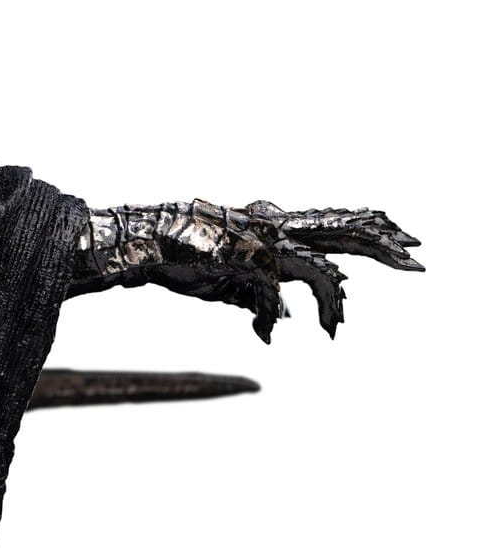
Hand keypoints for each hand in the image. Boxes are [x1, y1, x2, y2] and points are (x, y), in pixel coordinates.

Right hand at [145, 199, 422, 342]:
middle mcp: (268, 226)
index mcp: (266, 228)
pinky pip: (275, 291)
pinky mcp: (244, 256)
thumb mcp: (226, 282)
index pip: (326, 223)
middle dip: (377, 239)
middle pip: (336, 228)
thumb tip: (286, 315)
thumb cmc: (179, 259)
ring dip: (332, 299)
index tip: (396, 236)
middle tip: (415, 255)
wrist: (141, 246)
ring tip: (336, 328)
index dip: (364, 226)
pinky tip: (271, 332)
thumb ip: (258, 295)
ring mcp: (258, 239)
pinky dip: (274, 315)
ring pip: (316, 262)